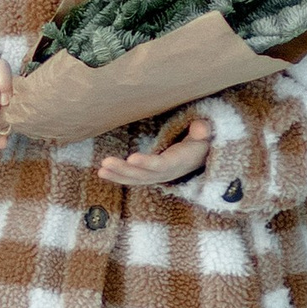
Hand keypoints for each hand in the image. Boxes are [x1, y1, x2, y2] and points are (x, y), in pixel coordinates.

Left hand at [93, 115, 213, 188]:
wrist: (201, 158)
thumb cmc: (200, 142)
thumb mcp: (205, 136)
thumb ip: (203, 130)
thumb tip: (202, 128)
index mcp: (179, 162)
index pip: (161, 165)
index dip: (147, 163)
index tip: (132, 158)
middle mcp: (166, 173)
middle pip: (144, 174)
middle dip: (124, 170)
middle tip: (106, 162)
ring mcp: (157, 176)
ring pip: (136, 179)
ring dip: (117, 175)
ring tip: (101, 170)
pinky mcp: (149, 176)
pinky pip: (133, 179)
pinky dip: (117, 177)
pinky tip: (102, 172)